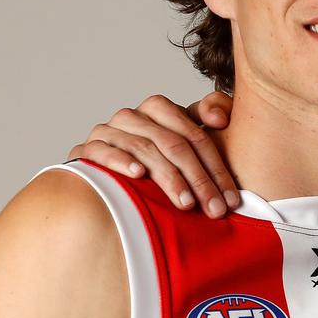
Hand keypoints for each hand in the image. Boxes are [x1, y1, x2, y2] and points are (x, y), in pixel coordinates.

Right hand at [68, 92, 237, 217]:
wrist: (106, 177)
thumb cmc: (156, 160)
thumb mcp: (186, 139)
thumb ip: (209, 115)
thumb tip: (221, 118)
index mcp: (159, 109)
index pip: (195, 135)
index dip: (217, 167)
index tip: (232, 198)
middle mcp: (133, 116)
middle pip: (173, 144)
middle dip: (199, 180)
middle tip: (215, 209)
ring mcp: (107, 131)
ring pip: (144, 149)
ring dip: (168, 177)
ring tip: (186, 203)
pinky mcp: (86, 150)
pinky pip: (103, 152)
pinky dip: (121, 161)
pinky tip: (138, 174)